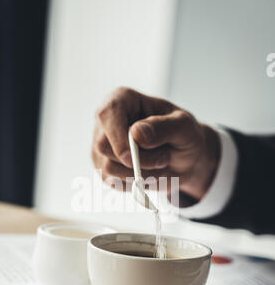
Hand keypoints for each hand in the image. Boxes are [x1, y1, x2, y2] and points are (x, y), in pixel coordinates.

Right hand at [92, 87, 219, 201]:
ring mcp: (102, 147)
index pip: (107, 114)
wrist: (183, 160)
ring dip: (141, 174)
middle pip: (104, 147)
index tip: (131, 155)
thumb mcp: (184, 127)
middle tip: (164, 159)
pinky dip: (136, 184)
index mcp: (123, 100)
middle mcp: (107, 122)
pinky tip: (150, 174)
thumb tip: (136, 133)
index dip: (117, 136)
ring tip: (161, 165)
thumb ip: (163, 127)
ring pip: (108, 168)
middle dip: (138, 161)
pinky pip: (113, 182)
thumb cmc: (183, 136)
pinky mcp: (104, 168)